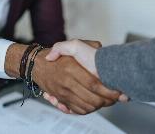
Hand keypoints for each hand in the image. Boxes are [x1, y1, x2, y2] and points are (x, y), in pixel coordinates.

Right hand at [5, 44, 120, 114]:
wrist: (36, 65)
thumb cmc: (57, 57)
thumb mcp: (72, 45)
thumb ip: (87, 44)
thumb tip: (100, 48)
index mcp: (72, 68)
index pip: (94, 84)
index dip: (108, 90)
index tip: (117, 91)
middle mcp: (67, 82)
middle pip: (92, 98)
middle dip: (107, 101)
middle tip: (116, 98)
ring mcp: (63, 93)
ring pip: (86, 107)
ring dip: (99, 107)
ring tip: (107, 101)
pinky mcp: (60, 100)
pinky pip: (77, 110)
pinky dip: (87, 110)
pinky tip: (94, 105)